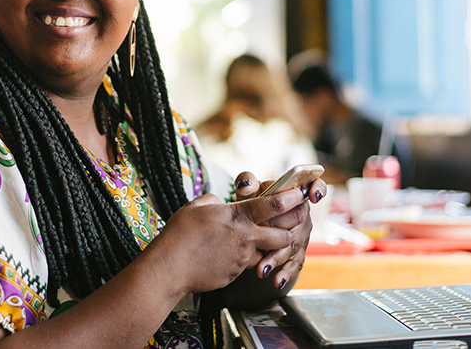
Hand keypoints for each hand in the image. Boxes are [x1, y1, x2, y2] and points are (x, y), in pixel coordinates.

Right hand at [150, 191, 304, 295]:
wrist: (169, 267)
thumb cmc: (179, 233)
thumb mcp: (197, 206)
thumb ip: (215, 202)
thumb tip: (222, 204)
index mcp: (237, 216)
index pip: (273, 204)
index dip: (291, 198)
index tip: (301, 194)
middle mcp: (245, 238)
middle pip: (283, 235)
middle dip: (291, 230)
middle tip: (292, 224)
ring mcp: (241, 258)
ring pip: (266, 253)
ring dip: (266, 248)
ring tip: (254, 242)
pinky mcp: (234, 274)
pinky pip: (246, 266)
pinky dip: (243, 261)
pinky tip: (227, 256)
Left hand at [232, 170, 327, 289]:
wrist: (251, 223)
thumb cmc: (253, 202)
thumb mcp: (248, 192)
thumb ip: (247, 184)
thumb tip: (245, 184)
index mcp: (294, 193)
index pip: (315, 185)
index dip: (318, 189)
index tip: (314, 196)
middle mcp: (303, 213)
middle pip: (298, 222)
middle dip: (282, 235)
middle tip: (264, 246)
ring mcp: (302, 233)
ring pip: (293, 245)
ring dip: (278, 259)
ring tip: (262, 270)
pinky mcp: (298, 251)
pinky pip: (295, 262)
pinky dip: (286, 273)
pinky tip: (277, 282)